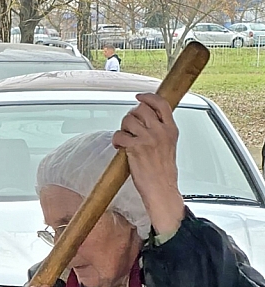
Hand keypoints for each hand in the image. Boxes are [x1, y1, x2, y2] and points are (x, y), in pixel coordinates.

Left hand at [112, 93, 184, 235]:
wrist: (161, 189)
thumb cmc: (163, 172)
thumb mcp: (170, 146)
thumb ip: (162, 131)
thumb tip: (149, 121)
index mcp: (171, 129)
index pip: (161, 104)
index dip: (148, 97)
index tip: (139, 97)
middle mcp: (160, 131)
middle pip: (141, 109)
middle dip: (131, 116)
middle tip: (129, 127)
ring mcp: (147, 139)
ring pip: (128, 120)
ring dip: (122, 128)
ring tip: (125, 139)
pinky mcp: (135, 148)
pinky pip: (119, 135)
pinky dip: (116, 140)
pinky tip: (119, 147)